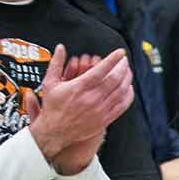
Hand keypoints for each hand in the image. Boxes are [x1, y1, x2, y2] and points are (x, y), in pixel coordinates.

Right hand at [21, 45, 133, 176]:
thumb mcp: (50, 83)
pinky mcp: (105, 119)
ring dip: (127, 79)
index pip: (100, 70)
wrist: (56, 131)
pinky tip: (128, 88)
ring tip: (127, 70)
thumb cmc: (53, 106)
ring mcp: (100, 110)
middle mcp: (92, 99)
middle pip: (114, 80)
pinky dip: (128, 95)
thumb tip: (61, 47)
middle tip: (124, 60)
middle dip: (122, 67)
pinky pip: (122, 106)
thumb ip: (56, 63)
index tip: (120, 52)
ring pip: (120, 92)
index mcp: (79, 88)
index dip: (112, 60)